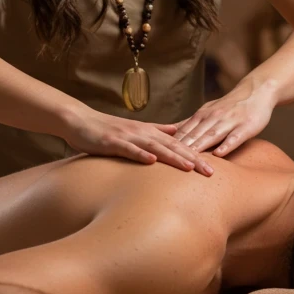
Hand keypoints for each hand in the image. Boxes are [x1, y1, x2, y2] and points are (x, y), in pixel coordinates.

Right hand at [62, 107, 213, 175]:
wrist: (79, 121)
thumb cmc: (106, 129)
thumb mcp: (135, 130)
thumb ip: (156, 130)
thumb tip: (176, 131)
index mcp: (149, 132)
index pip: (178, 144)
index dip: (197, 155)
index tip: (214, 168)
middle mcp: (142, 132)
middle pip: (172, 146)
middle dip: (192, 159)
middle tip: (211, 172)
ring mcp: (127, 136)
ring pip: (155, 147)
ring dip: (173, 156)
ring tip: (190, 166)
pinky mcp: (112, 142)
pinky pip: (128, 148)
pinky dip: (140, 154)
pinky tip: (151, 161)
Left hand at [174, 80, 276, 157]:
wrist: (256, 91)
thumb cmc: (230, 106)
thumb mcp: (208, 111)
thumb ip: (191, 123)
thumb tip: (169, 133)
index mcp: (203, 115)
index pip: (184, 131)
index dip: (171, 143)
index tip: (160, 154)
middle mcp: (214, 117)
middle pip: (195, 135)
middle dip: (181, 148)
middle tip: (169, 160)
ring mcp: (230, 122)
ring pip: (212, 136)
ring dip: (200, 147)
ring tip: (189, 159)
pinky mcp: (246, 127)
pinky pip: (235, 137)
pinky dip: (226, 145)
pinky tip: (219, 155)